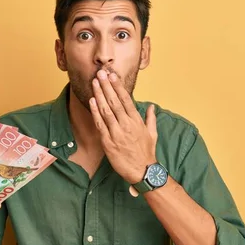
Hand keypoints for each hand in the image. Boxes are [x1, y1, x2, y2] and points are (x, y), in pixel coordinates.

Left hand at [89, 69, 157, 183]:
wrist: (142, 171)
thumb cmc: (147, 153)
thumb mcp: (152, 134)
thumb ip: (151, 118)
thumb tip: (152, 106)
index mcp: (137, 121)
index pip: (126, 99)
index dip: (118, 86)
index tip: (112, 75)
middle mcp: (127, 125)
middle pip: (114, 101)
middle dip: (107, 86)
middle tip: (100, 73)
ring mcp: (117, 133)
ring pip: (106, 110)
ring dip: (99, 95)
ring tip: (95, 83)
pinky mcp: (108, 142)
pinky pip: (100, 124)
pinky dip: (95, 112)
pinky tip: (92, 101)